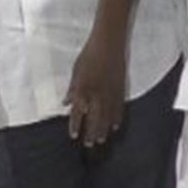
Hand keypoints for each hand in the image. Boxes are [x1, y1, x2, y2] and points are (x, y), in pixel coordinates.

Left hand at [64, 27, 126, 147]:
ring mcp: (111, 92)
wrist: (108, 43)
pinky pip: (119, 108)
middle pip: (95, 119)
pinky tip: (115, 126)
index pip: (78, 113)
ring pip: (108, 116)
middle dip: (91, 132)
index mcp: (83, 89)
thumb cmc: (89, 54)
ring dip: (104, 129)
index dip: (76, 125)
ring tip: (102, 139)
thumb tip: (66, 103)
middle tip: (90, 144)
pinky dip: (117, 118)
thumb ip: (72, 89)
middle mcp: (97, 94)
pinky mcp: (121, 89)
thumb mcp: (75, 71)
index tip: (74, 136)